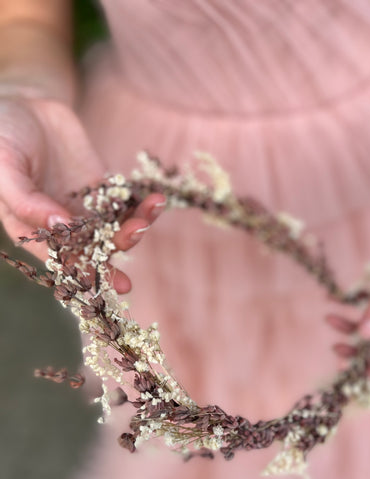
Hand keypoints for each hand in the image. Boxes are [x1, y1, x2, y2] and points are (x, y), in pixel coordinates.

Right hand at [0, 96, 161, 291]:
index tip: (118, 283)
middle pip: (100, 246)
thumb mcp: (4, 170)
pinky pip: (126, 201)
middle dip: (122, 243)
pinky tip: (155, 197)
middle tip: (137, 231)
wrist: (20, 106)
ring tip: (154, 206)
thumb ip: (26, 201)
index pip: (69, 262)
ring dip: (138, 221)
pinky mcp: (102, 187)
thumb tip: (60, 226)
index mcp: (37, 232)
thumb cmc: (0, 139)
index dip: (94, 275)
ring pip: (118, 225)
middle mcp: (66, 226)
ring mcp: (87, 206)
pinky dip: (141, 202)